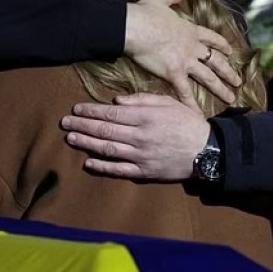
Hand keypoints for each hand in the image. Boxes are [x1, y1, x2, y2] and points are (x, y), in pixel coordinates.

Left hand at [61, 93, 209, 179]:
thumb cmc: (187, 122)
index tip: (76, 109)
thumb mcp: (168, 102)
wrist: (207, 150)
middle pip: (105, 130)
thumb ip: (142, 100)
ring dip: (87, 143)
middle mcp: (140, 136)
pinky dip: (102, 166)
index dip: (91, 111)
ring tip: (71, 139)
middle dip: (83, 125)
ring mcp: (141, 156)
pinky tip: (88, 162)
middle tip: (65, 123)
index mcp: (145, 117)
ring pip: (108, 149)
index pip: (111, 113)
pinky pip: (119, 170)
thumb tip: (116, 101)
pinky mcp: (145, 172)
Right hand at [124, 0, 240, 108]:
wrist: (136, 27)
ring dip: (220, 88)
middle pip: (216, 60)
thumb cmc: (145, 13)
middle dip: (228, 71)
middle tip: (238, 81)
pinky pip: (185, 92)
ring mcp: (185, 61)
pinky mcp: (174, 73)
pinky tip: (199, 115)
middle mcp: (192, 47)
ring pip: (208, 77)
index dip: (221, 45)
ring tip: (231, 97)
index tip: (230, 51)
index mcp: (190, 30)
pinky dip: (192, 104)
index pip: (211, 38)